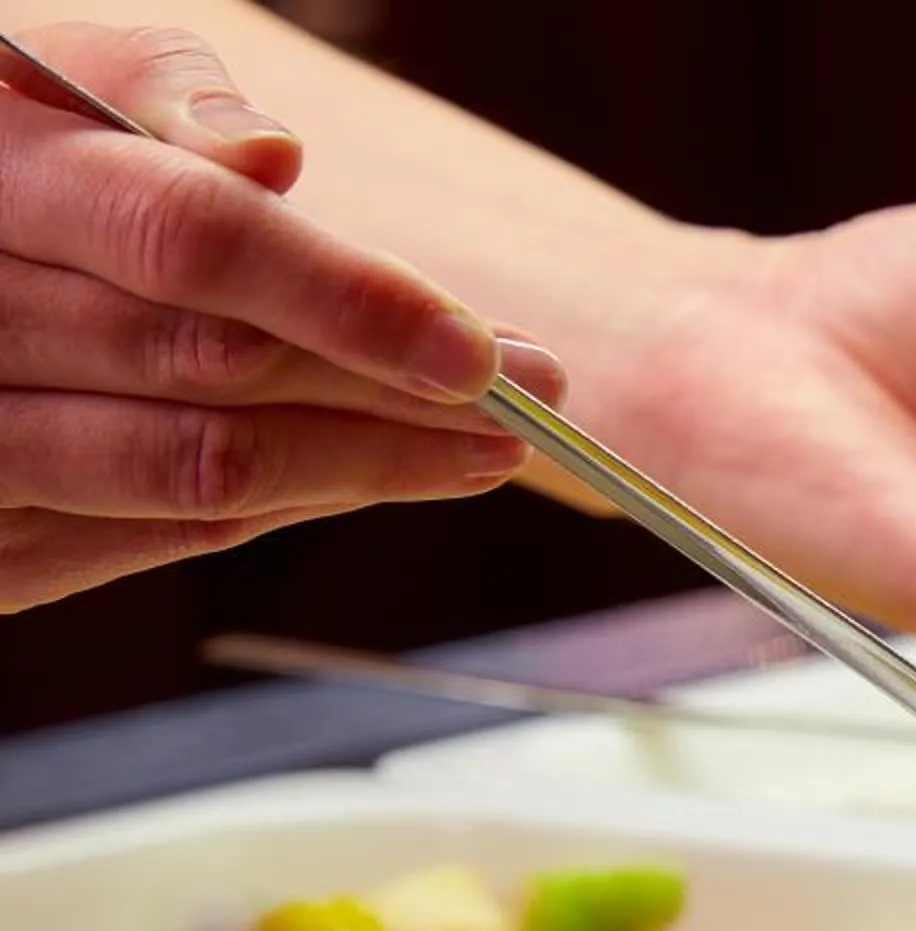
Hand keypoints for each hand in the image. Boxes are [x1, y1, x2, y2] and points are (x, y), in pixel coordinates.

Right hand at [0, 22, 556, 613]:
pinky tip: (377, 477)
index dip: (346, 297)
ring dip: (365, 464)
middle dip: (395, 390)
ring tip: (486, 450)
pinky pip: (156, 528)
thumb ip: (147, 91)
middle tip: (529, 392)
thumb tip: (269, 154)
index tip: (476, 345)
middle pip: (215, 365)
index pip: (187, 238)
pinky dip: (289, 503)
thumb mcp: (43, 78)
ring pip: (198, 464)